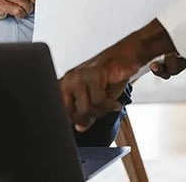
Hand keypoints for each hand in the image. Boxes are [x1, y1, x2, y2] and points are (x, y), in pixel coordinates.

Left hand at [60, 19, 175, 130]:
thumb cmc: (109, 76)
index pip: (60, 112)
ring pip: (85, 109)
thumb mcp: (95, 98)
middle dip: (87, 118)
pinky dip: (109, 106)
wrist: (125, 57)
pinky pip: (98, 100)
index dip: (73, 120)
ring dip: (101, 112)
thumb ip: (85, 112)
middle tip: (99, 113)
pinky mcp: (94, 74)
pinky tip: (114, 103)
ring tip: (109, 106)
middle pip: (71, 113)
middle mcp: (69, 79)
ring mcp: (80, 76)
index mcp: (65, 84)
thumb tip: (80, 127)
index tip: (85, 122)